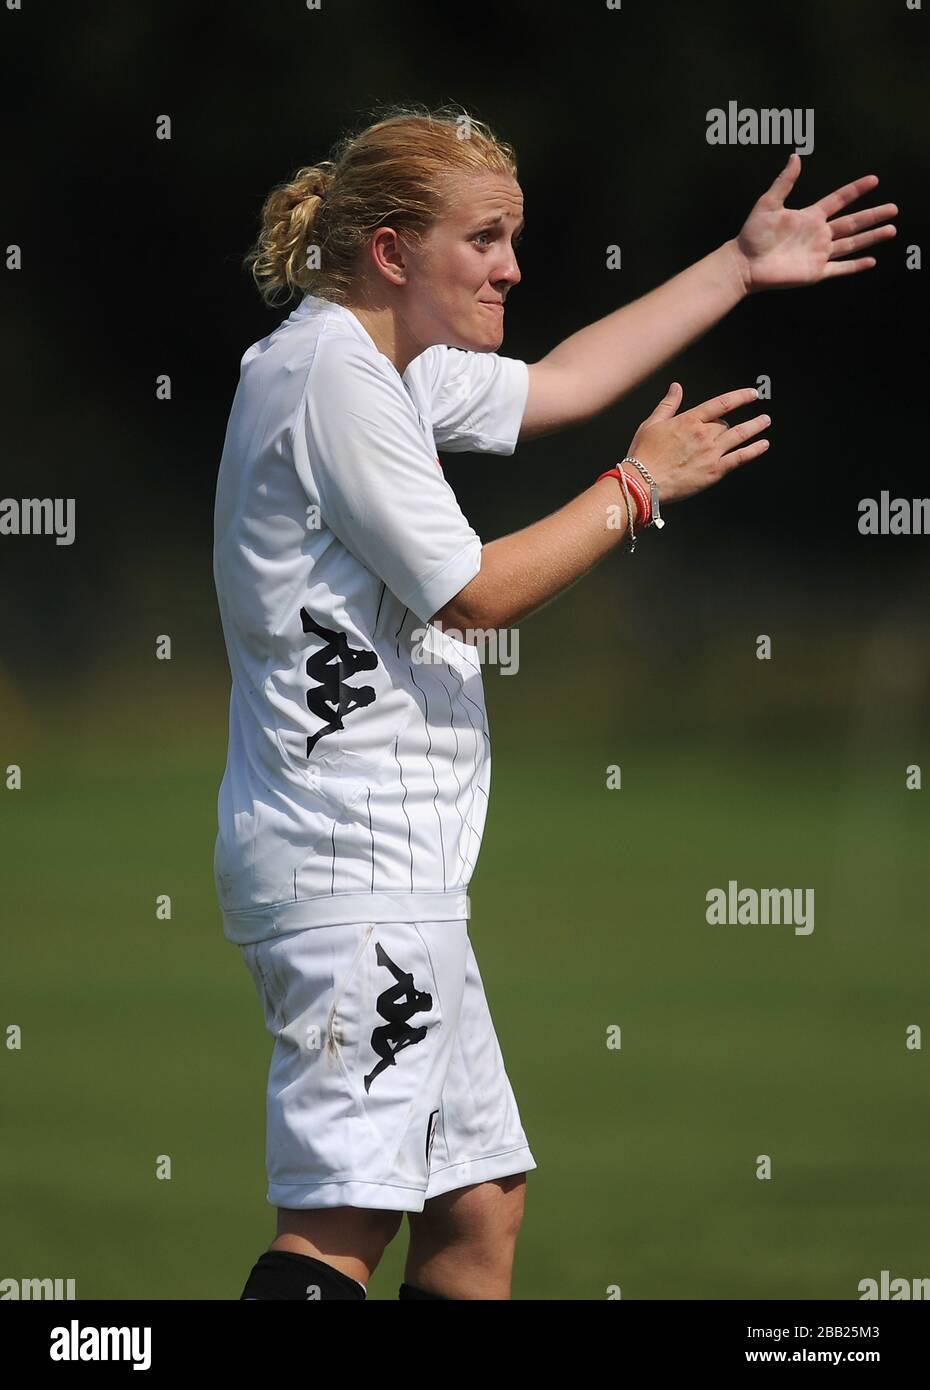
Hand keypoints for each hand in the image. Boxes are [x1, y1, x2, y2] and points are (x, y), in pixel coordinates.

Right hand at [626, 382, 769, 503]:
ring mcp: (711, 452)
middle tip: (734, 426)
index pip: (721, 403)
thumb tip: (676, 387)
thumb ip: (668, 404)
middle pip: (725, 424)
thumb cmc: (643, 454)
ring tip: (765, 421)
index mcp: (689, 420)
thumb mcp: (651, 423)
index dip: (740, 397)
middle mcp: (704, 434)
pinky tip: (763, 445)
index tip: (752, 394)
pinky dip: (754, 450)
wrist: (643, 482)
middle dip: (729, 424)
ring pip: (739, 435)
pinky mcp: (714, 471)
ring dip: (755, 427)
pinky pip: (739, 457)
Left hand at [730, 153, 897, 292]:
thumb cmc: (753, 234)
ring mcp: (818, 253)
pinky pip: (840, 268)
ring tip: (891, 229)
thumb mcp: (768, 203)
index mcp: (810, 216)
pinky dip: (855, 266)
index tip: (874, 180)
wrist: (744, 263)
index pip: (839, 200)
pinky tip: (871, 261)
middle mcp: (818, 234)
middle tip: (894, 208)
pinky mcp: (815, 272)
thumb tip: (795, 156)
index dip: (856, 190)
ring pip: (852, 244)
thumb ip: (784, 181)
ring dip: (871, 237)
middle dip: (873, 215)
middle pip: (852, 222)